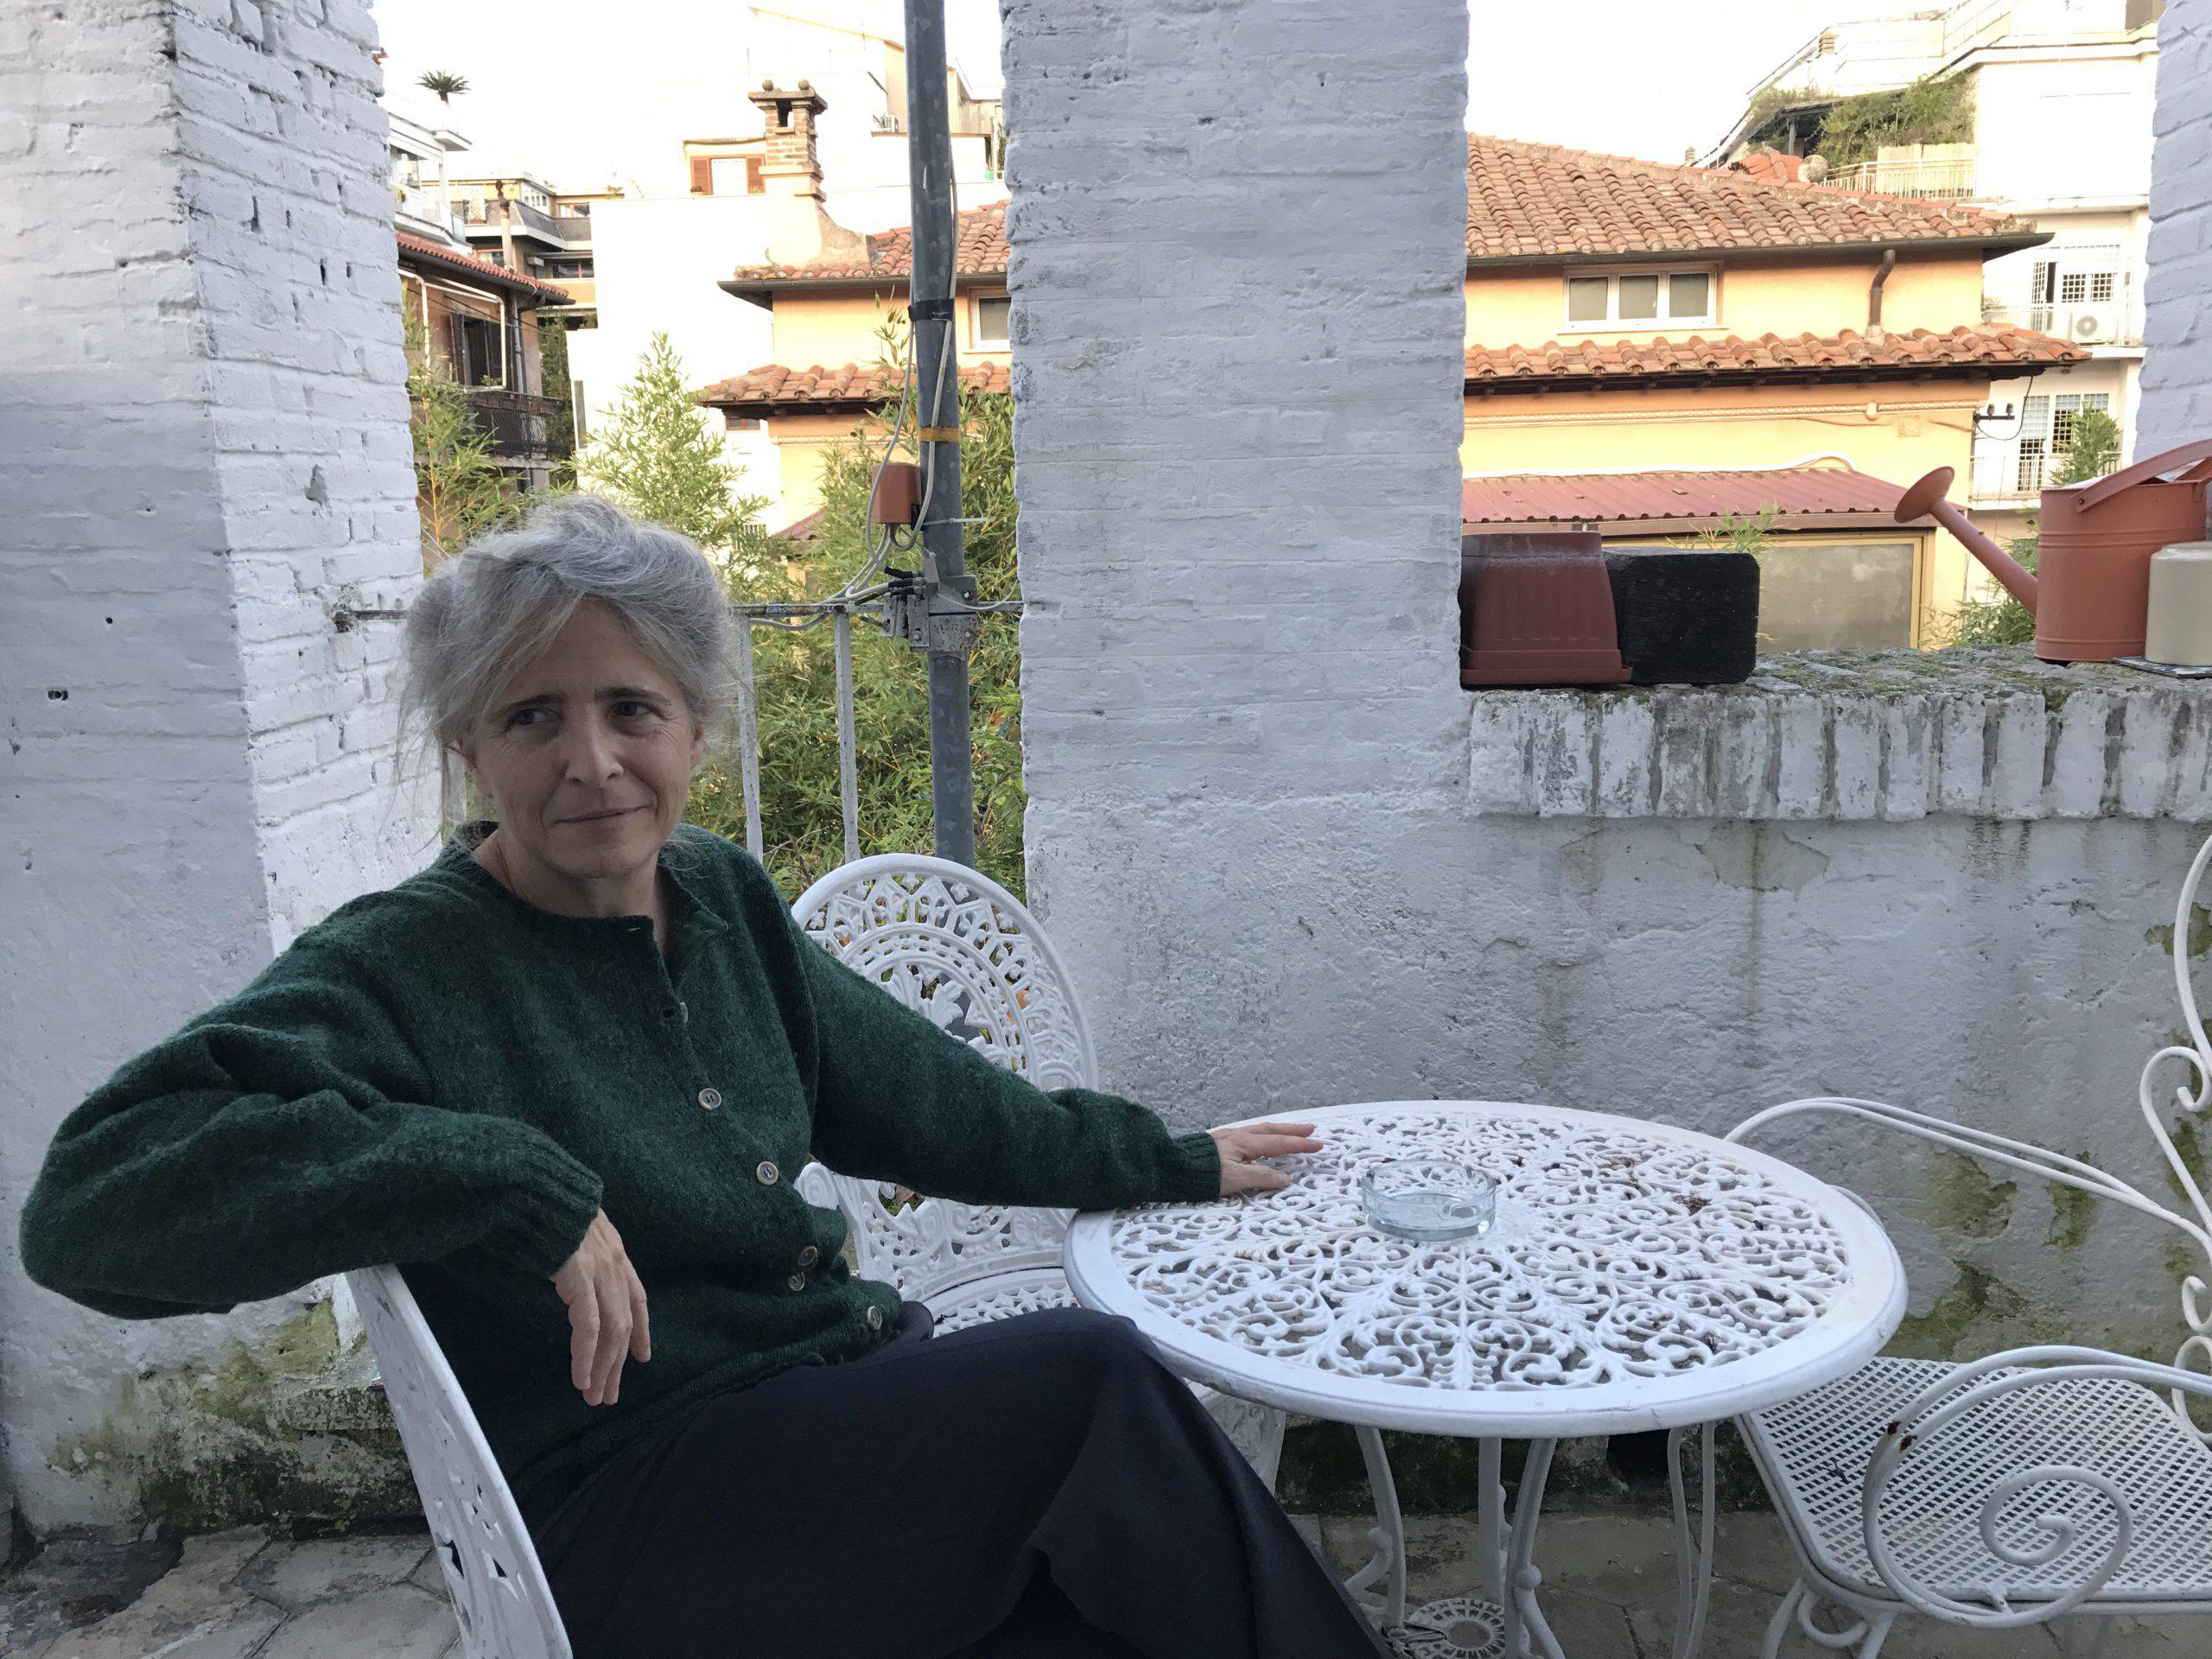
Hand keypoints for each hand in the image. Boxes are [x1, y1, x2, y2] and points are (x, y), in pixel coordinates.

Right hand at [550, 1209, 650, 1405]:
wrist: (540, 1189)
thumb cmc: (550, 1209)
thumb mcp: (578, 1230)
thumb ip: (585, 1255)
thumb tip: (577, 1274)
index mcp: (616, 1253)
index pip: (637, 1298)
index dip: (642, 1329)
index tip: (642, 1357)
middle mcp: (614, 1265)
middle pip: (624, 1323)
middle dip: (617, 1363)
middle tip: (610, 1395)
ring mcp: (600, 1272)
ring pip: (611, 1332)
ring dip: (603, 1368)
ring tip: (595, 1397)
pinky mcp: (580, 1280)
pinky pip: (589, 1328)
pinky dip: (586, 1356)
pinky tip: (581, 1378)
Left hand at [1210, 1122, 1322, 1196]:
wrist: (1171, 1165)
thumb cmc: (1201, 1174)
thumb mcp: (1234, 1179)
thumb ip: (1261, 1177)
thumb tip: (1285, 1178)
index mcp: (1244, 1143)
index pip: (1278, 1143)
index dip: (1299, 1145)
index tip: (1318, 1143)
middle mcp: (1238, 1136)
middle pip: (1271, 1131)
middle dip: (1292, 1131)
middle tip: (1311, 1129)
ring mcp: (1227, 1137)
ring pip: (1259, 1130)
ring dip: (1278, 1131)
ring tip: (1291, 1131)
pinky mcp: (1218, 1142)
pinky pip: (1248, 1134)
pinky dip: (1262, 1134)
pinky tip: (1259, 1139)